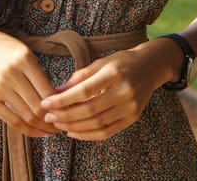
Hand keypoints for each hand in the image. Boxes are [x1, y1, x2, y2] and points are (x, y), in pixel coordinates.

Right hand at [0, 26, 58, 136]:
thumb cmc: (7, 49)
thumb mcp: (27, 53)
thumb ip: (40, 75)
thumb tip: (59, 100)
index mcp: (24, 59)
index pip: (48, 90)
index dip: (60, 105)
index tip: (68, 111)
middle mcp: (11, 74)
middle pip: (37, 107)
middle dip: (53, 119)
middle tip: (62, 124)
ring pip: (26, 116)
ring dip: (42, 127)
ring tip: (52, 130)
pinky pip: (11, 121)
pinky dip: (27, 130)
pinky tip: (37, 131)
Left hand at [39, 40, 173, 140]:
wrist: (150, 67)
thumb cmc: (121, 62)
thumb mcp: (100, 62)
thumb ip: (79, 77)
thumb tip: (55, 92)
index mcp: (114, 73)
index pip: (83, 91)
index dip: (62, 100)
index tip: (45, 103)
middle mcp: (124, 91)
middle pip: (89, 111)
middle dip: (65, 116)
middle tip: (48, 116)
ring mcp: (130, 107)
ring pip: (97, 124)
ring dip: (73, 127)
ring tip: (57, 124)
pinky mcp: (133, 118)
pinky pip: (107, 132)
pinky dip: (88, 135)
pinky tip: (73, 131)